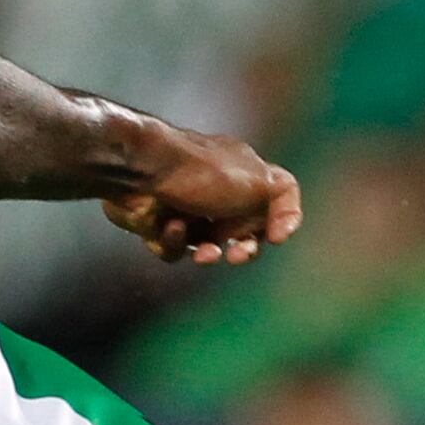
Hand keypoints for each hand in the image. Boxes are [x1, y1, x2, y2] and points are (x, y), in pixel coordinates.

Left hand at [103, 120, 301, 264]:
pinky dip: (173, 242)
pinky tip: (168, 227)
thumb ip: (280, 201)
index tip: (276, 237)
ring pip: (205, 245)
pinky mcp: (156, 221)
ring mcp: (186, 205)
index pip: (277, 195)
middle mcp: (217, 187)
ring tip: (202, 251)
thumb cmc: (203, 174)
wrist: (140, 169)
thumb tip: (280, 226)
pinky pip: (172, 247)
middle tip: (236, 256)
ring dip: (207, 251)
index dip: (284, 218)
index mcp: (245, 172)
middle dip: (243, 249)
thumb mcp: (259, 182)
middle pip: (241, 230)